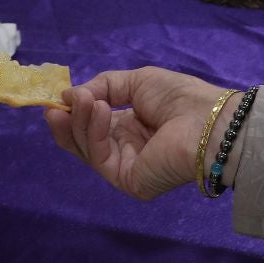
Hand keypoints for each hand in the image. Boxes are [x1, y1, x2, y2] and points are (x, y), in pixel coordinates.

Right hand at [45, 67, 230, 200]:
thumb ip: (102, 87)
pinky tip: (98, 111)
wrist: (209, 120)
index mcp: (132, 128)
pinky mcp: (128, 181)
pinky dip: (94, 133)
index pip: (93, 127)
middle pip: (84, 143)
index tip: (58, 99)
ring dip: (80, 123)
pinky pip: (100, 158)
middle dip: (68, 124)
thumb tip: (70, 96)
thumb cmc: (181, 97)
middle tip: (53, 107)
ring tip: (83, 101)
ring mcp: (126, 168)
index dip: (74, 114)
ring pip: (88, 149)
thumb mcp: (136, 81)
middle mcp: (127, 150)